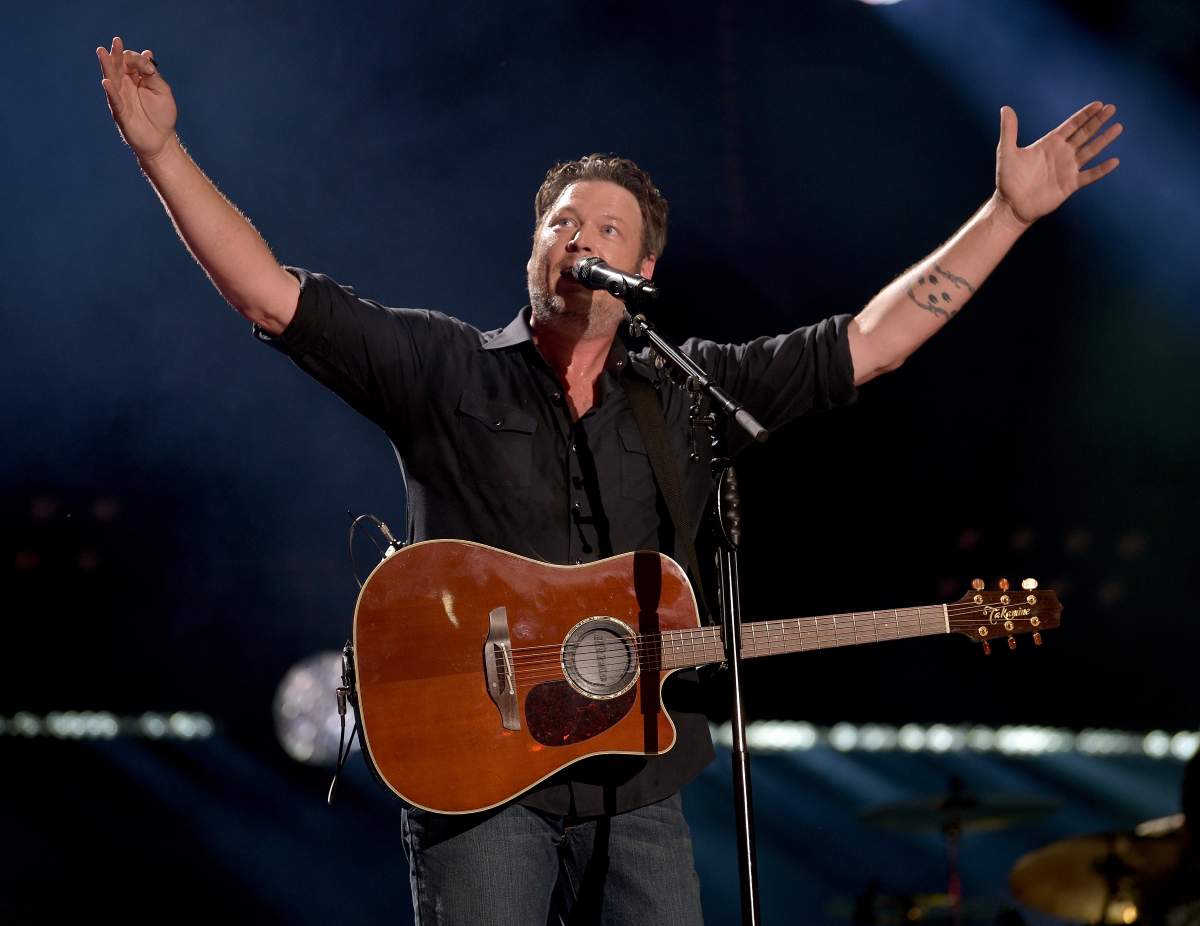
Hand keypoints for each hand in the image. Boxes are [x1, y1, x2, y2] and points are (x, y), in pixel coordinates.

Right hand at [95, 36, 176, 160]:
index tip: (149, 68)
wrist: (162, 140)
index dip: (139, 60)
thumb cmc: (162, 115)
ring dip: (107, 66)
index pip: (132, 62)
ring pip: (112, 79)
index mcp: (136, 78)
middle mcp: (125, 86)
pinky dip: (111, 91)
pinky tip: (106, 82)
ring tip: (101, 52)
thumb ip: (153, 73)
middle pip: (118, 66)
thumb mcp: (162, 90)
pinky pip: (114, 101)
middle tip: (116, 41)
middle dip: (116, 54)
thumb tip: (147, 53)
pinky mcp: (120, 113)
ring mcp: (121, 98)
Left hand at [994, 101, 1121, 226]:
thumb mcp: (1006, 151)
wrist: (1011, 205)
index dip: (1085, 115)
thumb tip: (1006, 108)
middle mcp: (1062, 153)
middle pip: (1084, 133)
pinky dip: (1101, 169)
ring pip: (1090, 151)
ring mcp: (1068, 168)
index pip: (1071, 125)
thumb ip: (1009, 130)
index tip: (1099, 104)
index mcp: (1050, 143)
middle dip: (1098, 121)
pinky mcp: (1070, 184)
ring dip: (1104, 139)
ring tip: (1118, 127)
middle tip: (1112, 108)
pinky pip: (1089, 175)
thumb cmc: (1008, 179)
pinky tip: (1114, 161)